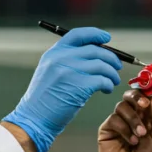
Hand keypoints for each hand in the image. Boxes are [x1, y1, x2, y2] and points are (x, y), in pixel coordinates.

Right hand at [3, 27, 122, 151]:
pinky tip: (107, 90)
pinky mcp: (79, 86)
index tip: (106, 38)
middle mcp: (61, 58)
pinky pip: (102, 80)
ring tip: (113, 82)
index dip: (95, 34)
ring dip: (112, 74)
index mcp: (54, 52)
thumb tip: (95, 55)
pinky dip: (108, 84)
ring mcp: (70, 71)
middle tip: (117, 67)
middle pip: (95, 50)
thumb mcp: (50, 71)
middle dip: (111, 58)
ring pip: (102, 65)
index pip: (78, 34)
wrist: (34, 118)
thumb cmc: (45, 98)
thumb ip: (67, 60)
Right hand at [98, 89, 151, 151]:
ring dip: (133, 119)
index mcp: (147, 116)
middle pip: (131, 95)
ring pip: (122, 106)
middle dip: (137, 97)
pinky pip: (114, 120)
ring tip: (141, 135)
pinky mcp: (107, 130)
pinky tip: (131, 141)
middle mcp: (132, 116)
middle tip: (143, 106)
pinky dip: (124, 129)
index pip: (146, 96)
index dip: (148, 88)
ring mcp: (119, 122)